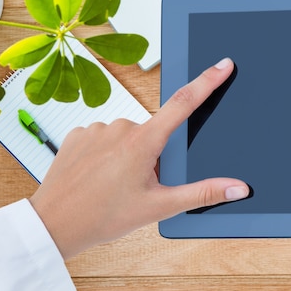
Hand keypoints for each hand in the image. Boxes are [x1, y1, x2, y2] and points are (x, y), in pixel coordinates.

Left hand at [29, 58, 249, 259]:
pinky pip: (104, 137)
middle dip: (154, 154)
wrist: (52, 225)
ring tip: (114, 184)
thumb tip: (238, 188)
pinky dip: (107, 153)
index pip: (185, 102)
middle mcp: (121, 127)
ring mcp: (97, 128)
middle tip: (138, 184)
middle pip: (154, 132)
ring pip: (128, 136)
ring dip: (129, 154)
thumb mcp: (160, 207)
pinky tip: (97, 175)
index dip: (208, 81)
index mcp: (144, 141)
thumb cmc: (103, 216)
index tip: (223, 64)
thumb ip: (203, 193)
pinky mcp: (78, 133)